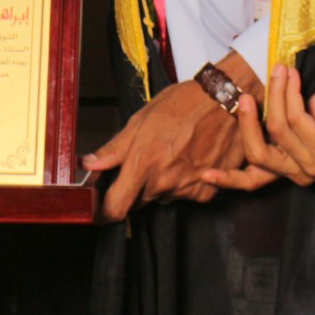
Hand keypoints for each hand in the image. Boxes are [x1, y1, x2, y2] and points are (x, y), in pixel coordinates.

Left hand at [82, 54, 259, 219]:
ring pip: (163, 196)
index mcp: (144, 163)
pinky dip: (185, 182)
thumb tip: (89, 164)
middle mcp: (164, 181)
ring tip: (174, 153)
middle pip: (139, 200)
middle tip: (150, 158)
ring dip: (163, 182)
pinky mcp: (207, 192)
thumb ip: (115, 148)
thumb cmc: (184, 103)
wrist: (225, 101)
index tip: (100, 212)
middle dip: (138, 186)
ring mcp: (187, 188)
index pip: (116, 207)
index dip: (105, 213)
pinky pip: (186, 195)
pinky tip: (190, 159)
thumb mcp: (142, 119)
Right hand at [205, 62, 314, 190]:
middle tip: (245, 96)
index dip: (227, 179)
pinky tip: (294, 77)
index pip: (254, 181)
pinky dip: (291, 92)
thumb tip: (243, 106)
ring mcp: (314, 163)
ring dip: (276, 93)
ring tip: (281, 70)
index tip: (204, 173)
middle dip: (247, 121)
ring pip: (275, 129)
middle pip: (257, 154)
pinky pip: (294, 118)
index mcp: (290, 167)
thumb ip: (273, 122)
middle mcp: (301, 172)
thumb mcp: (295, 115)